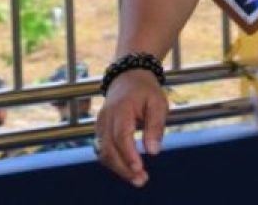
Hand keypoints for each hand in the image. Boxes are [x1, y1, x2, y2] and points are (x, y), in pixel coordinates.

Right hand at [95, 69, 168, 186]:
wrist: (128, 77)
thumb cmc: (146, 91)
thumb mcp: (158, 102)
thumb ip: (156, 126)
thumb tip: (153, 151)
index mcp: (121, 109)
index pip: (121, 135)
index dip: (129, 154)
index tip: (140, 167)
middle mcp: (105, 118)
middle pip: (108, 149)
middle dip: (124, 167)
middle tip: (141, 180)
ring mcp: (100, 125)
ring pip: (103, 153)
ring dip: (118, 168)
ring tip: (137, 178)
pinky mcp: (99, 131)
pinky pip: (103, 150)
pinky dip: (114, 162)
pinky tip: (128, 169)